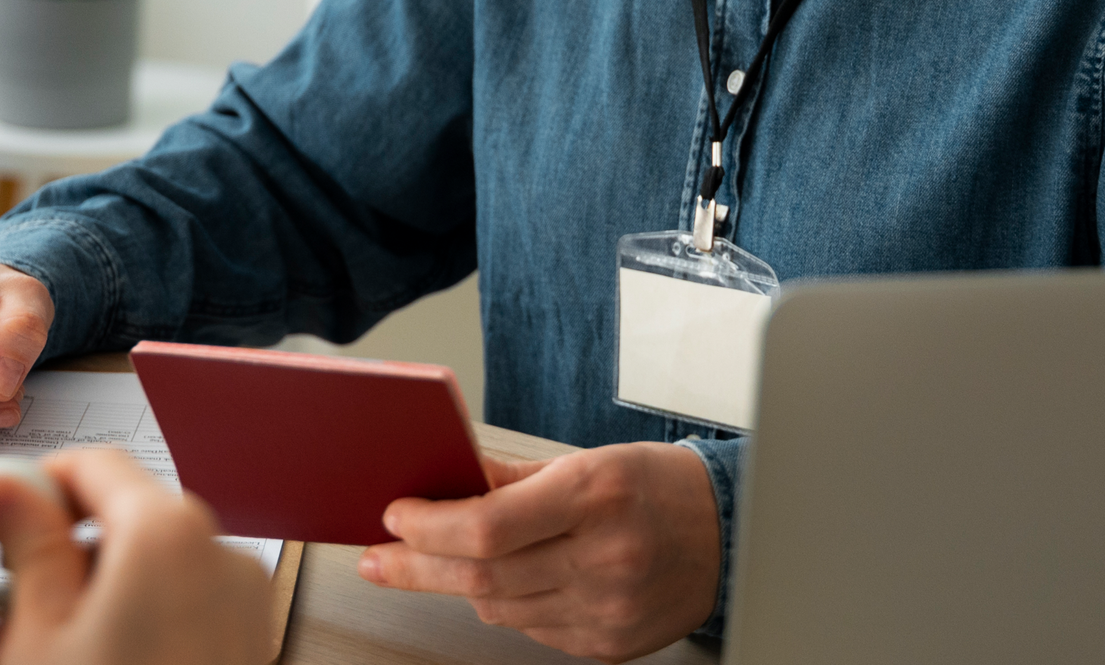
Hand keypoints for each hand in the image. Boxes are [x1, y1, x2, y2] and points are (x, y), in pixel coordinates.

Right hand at [0, 447, 271, 664]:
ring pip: (156, 569)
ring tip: (50, 658)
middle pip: (129, 521)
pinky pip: (189, 606)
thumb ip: (28, 545)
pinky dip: (145, 624)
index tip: (4, 512)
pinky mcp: (253, 637)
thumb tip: (8, 486)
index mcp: (167, 531)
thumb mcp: (39, 636)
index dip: (42, 485)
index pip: (99, 465)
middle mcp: (221, 549)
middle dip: (66, 563)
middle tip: (10, 619)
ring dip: (100, 600)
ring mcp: (245, 596)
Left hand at [359, 441, 719, 661]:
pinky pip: (532, 630)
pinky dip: (507, 605)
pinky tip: (507, 582)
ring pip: (499, 608)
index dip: (429, 527)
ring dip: (460, 587)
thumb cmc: (658, 485)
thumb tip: (450, 481)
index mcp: (596, 494)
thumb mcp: (590, 458)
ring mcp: (604, 609)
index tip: (396, 516)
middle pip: (482, 576)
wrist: (725, 534)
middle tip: (380, 558)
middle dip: (418, 566)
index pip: (488, 526)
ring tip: (441, 563)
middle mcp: (602, 556)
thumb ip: (514, 475)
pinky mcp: (606, 646)